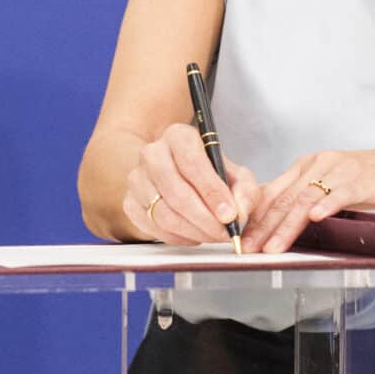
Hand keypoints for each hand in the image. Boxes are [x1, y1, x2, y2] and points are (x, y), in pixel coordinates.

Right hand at [122, 122, 260, 245]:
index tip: (230, 215)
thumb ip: (245, 190)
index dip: (212, 192)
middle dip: (204, 219)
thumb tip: (240, 213)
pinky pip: (153, 227)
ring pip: (163, 213)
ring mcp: (136, 178)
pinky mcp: (129, 202)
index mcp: (178, 136)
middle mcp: (152, 153)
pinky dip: (177, 238)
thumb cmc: (209, 174)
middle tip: (224, 233)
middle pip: (176, 192)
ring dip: (193, 231)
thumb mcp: (235, 174)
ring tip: (212, 235)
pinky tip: (194, 235)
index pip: (193, 164)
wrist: (176, 175)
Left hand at [244, 146, 374, 253]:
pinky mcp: (366, 177)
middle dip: (264, 226)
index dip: (255, 217)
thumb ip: (309, 203)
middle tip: (250, 249)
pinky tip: (316, 218)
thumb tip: (279, 225)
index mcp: (309, 166)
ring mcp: (342, 169)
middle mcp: (321, 164)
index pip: (274, 192)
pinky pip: (342, 191)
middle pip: (285, 198)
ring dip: (288, 224)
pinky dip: (328, 204)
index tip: (242, 241)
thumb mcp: (334, 192)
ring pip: (308, 198)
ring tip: (275, 246)